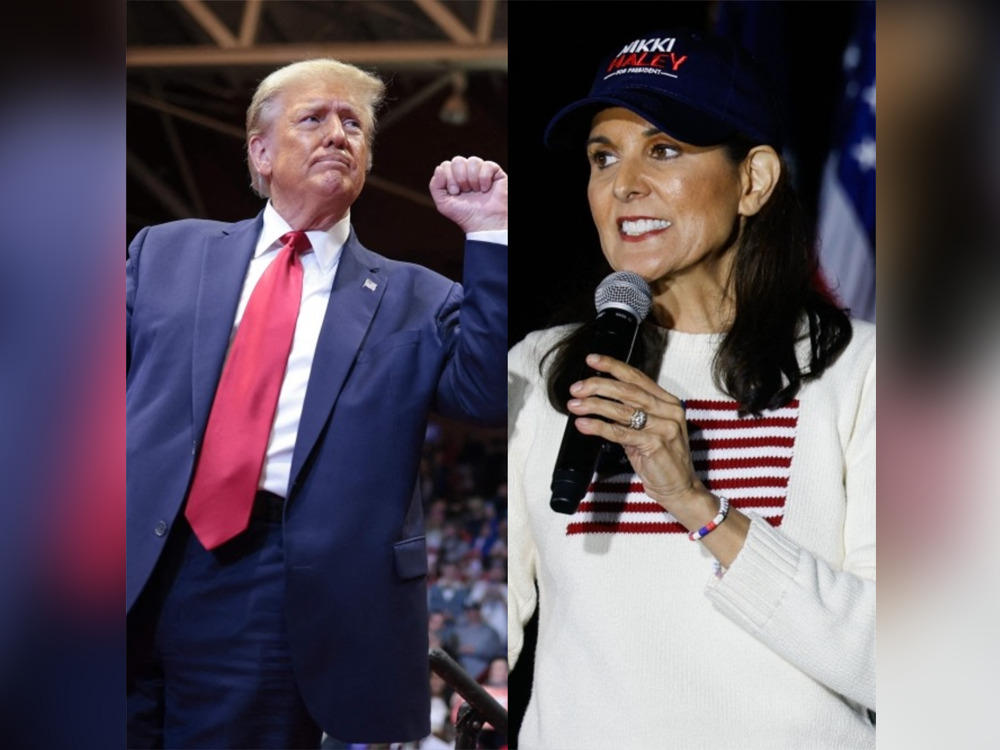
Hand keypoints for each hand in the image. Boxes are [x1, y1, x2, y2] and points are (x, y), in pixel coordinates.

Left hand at [429, 156, 507, 232]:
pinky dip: (484, 178)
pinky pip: (487, 165)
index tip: (455, 193)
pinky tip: (485, 189)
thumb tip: (439, 168)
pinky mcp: (495, 173)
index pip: (446, 165)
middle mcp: (467, 172)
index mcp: (454, 177)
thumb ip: (435, 186)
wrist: (484, 224)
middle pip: (458, 160)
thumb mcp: (443, 204)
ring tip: (476, 191)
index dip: (448, 178)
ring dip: (472, 179)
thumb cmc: (465, 215)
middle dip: (459, 177)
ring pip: (473, 160)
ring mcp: (481, 171)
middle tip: (465, 191)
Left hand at [568, 353, 751, 564]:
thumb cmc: (661, 460)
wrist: (680, 489)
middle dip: (598, 385)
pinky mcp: (656, 445)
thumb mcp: (647, 430)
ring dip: (594, 405)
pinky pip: (621, 433)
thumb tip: (598, 400)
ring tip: (575, 405)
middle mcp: (669, 411)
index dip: (613, 366)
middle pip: (628, 390)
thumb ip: (630, 414)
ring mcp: (664, 427)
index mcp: (667, 402)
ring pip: (623, 410)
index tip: (592, 360)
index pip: (637, 377)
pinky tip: (584, 425)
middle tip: (576, 387)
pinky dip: (599, 427)